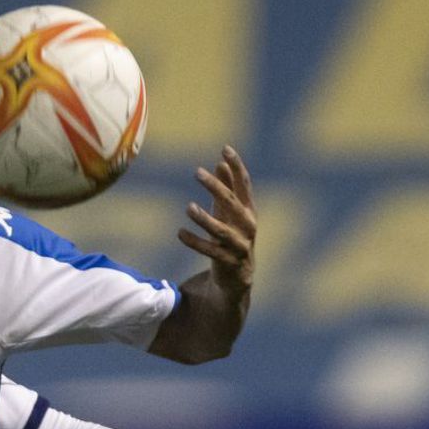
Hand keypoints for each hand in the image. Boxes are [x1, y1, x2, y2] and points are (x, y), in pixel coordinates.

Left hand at [177, 145, 255, 292]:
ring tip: (188, 207)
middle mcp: (247, 226)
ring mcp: (239, 245)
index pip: (244, 185)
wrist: (237, 280)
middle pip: (232, 203)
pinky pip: (211, 251)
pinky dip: (195, 242)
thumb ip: (226, 190)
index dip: (236, 167)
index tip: (225, 148)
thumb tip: (220, 163)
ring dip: (204, 218)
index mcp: (248, 211)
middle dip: (217, 187)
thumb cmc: (231, 239)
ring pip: (222, 230)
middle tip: (198, 172)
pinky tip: (180, 233)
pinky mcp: (228, 262)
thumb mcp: (228, 214)